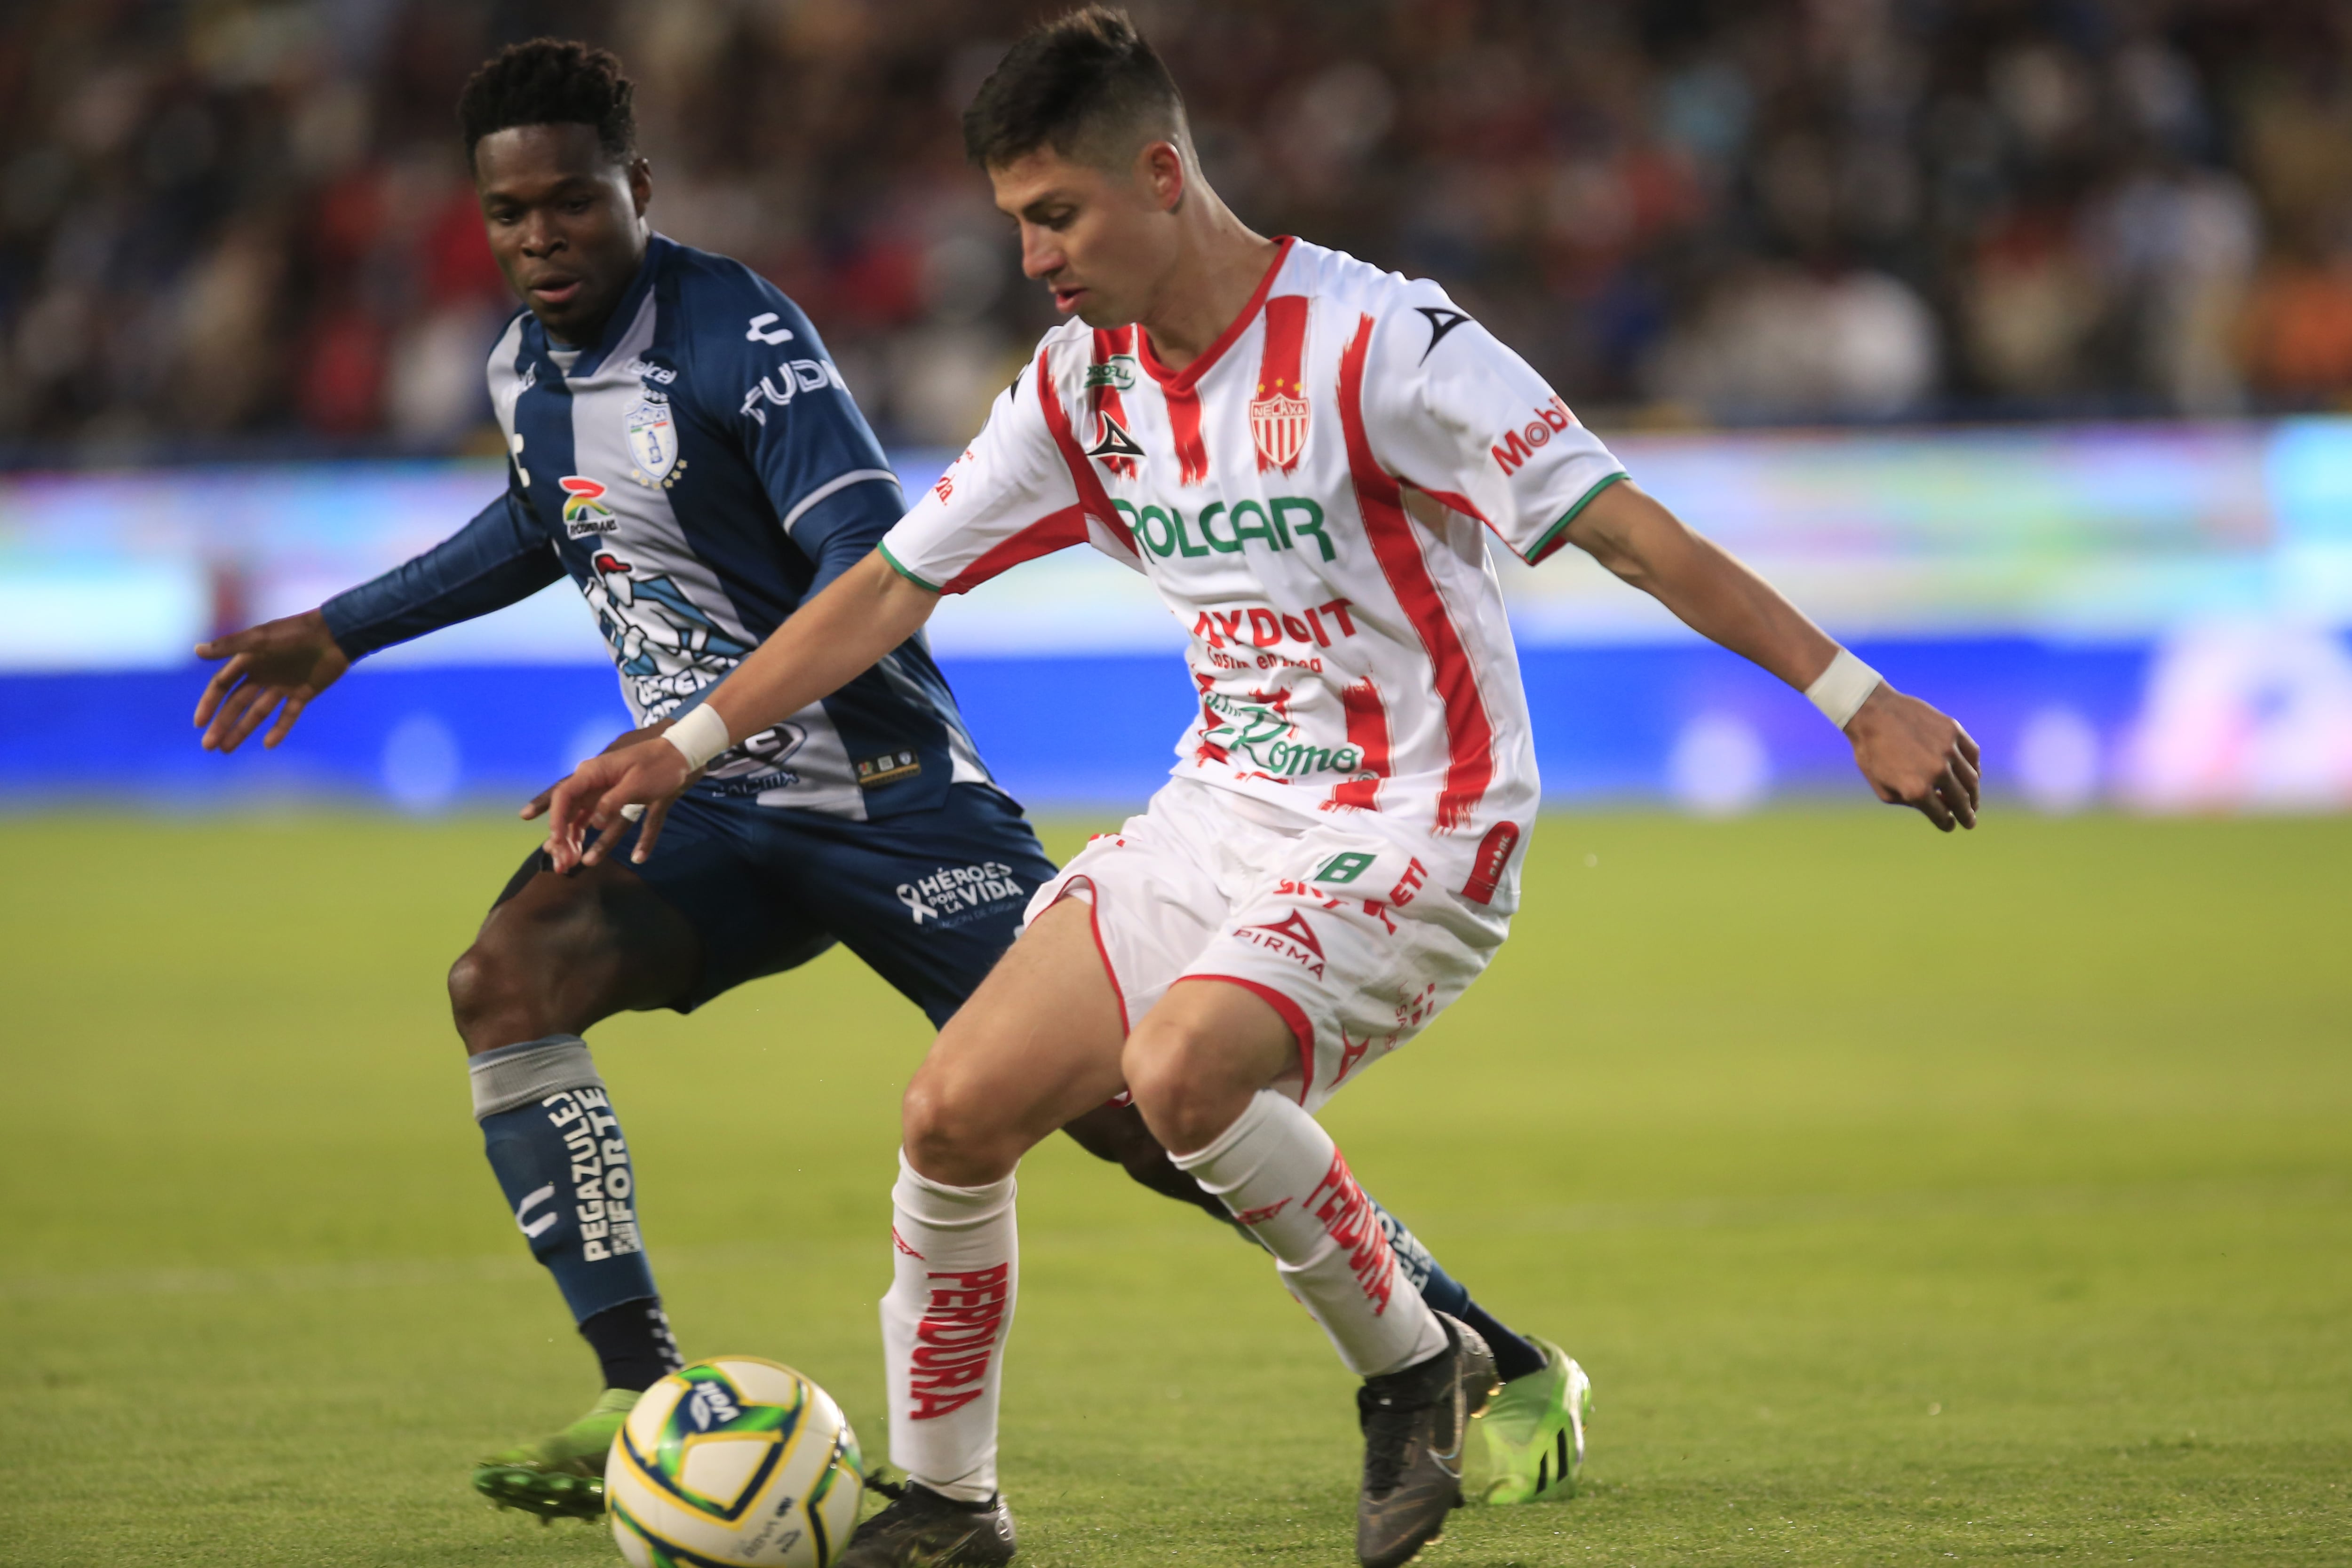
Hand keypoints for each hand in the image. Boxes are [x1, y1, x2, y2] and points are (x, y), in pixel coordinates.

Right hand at [193, 610, 350, 751]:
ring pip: (258, 713)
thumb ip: (230, 646)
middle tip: (208, 746)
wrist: (335, 634)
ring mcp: (283, 686)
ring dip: (242, 730)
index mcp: (248, 661)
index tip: (199, 724)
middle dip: (222, 724)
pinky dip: (279, 729)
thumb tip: (196, 650)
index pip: (222, 686)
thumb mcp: (260, 639)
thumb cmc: (295, 633)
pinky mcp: (303, 693)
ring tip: (226, 750)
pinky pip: (288, 715)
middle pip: (237, 704)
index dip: (209, 704)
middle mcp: (263, 675)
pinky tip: (268, 744)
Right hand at [530, 727, 696, 870]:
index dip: (556, 820)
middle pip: (568, 812)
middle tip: (562, 864)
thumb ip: (613, 802)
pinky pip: (601, 822)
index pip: (563, 797)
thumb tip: (595, 824)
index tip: (557, 843)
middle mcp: (591, 784)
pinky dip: (598, 838)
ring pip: (581, 820)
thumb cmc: (658, 765)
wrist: (678, 755)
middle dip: (562, 838)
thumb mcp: (636, 784)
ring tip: (572, 864)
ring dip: (575, 842)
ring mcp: (602, 794)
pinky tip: (596, 857)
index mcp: (592, 773)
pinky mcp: (615, 802)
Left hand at [1846, 684, 1979, 831]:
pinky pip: (1973, 755)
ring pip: (1972, 779)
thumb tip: (1939, 807)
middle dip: (1967, 815)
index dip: (1947, 824)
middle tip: (1970, 821)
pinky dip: (1974, 768)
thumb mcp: (1884, 788)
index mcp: (1917, 790)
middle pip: (1962, 801)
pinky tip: (1970, 775)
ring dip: (1974, 794)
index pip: (1942, 816)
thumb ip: (1912, 803)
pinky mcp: (1954, 731)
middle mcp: (1937, 772)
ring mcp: (1948, 750)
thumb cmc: (1872, 754)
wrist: (1871, 714)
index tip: (1951, 824)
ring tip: (1972, 800)